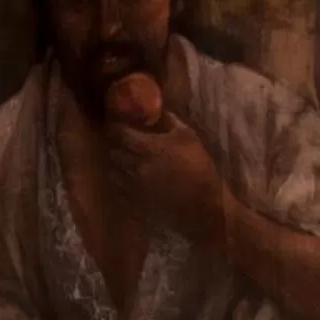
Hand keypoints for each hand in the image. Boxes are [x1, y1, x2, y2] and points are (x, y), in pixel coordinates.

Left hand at [107, 113, 228, 244]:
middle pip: (113, 151)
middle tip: (123, 143)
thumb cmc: (201, 170)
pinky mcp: (135, 202)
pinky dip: (122, 182)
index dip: (115, 126)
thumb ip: (173, 123)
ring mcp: (133, 185)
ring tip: (126, 162)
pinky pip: (119, 188)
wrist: (206, 208)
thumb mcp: (192, 140)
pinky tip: (132, 180)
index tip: (117, 124)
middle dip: (116, 145)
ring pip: (114, 170)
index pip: (119, 132)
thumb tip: (161, 111)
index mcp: (148, 148)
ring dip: (118, 164)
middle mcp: (135, 166)